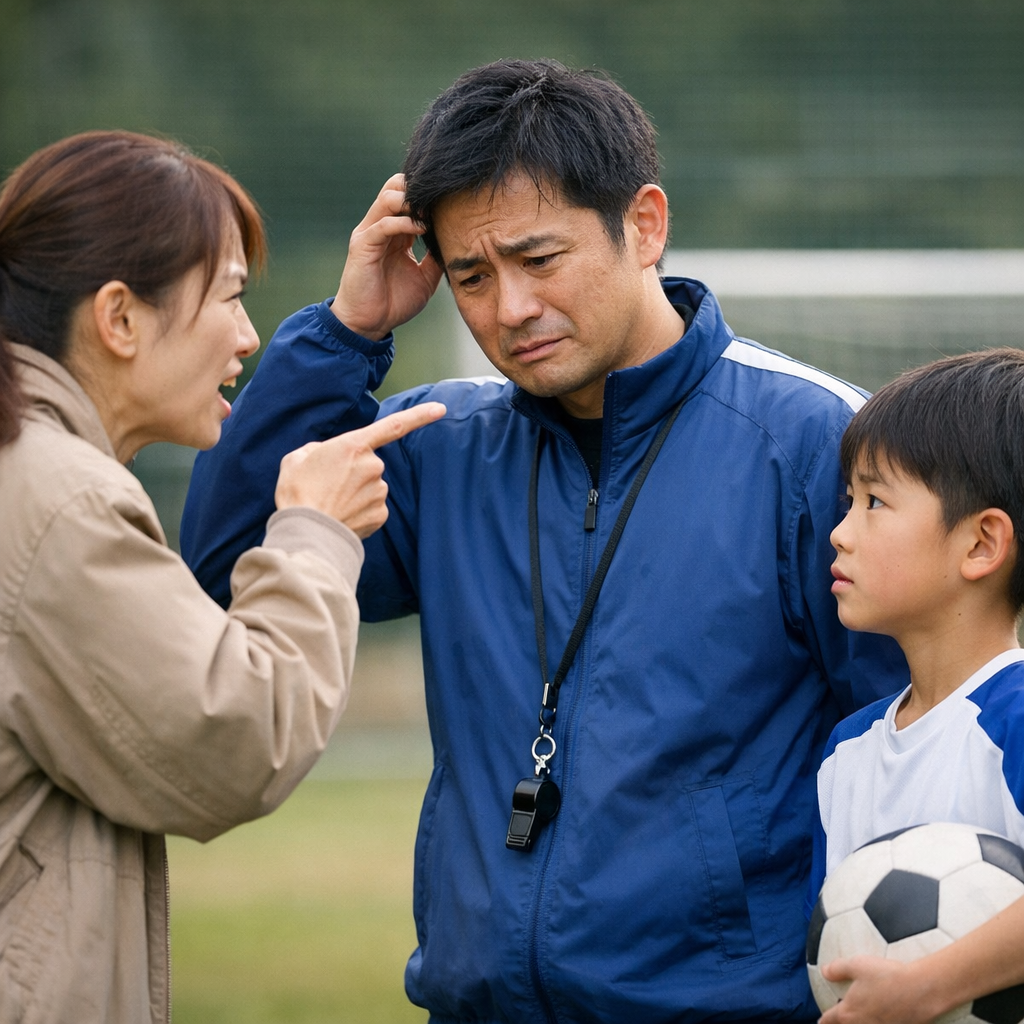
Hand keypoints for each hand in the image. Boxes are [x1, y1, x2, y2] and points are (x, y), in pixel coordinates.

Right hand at [274, 402, 445, 536]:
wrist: (306, 533)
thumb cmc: (298, 493)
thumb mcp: (296, 458)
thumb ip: (317, 450)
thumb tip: (324, 454)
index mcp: (354, 445)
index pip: (393, 426)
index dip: (419, 416)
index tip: (441, 409)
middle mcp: (373, 466)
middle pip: (370, 464)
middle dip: (354, 471)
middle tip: (329, 485)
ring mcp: (380, 491)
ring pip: (372, 487)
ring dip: (357, 492)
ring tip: (333, 502)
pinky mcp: (381, 514)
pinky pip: (373, 507)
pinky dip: (361, 510)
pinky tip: (343, 515)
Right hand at [331, 173, 443, 339]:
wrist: (369, 324)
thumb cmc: (394, 303)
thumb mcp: (425, 278)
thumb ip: (436, 258)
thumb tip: (456, 244)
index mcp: (396, 232)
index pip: (409, 198)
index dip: (429, 196)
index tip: (452, 201)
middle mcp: (381, 226)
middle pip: (396, 187)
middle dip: (418, 189)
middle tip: (441, 201)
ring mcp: (370, 233)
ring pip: (388, 198)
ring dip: (411, 201)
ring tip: (430, 212)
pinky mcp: (363, 244)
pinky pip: (384, 223)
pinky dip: (403, 222)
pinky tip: (421, 229)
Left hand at [818, 956, 945, 1023]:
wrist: (920, 990)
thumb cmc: (887, 976)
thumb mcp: (856, 965)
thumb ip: (837, 969)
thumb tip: (824, 972)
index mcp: (848, 1012)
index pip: (829, 1020)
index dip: (824, 1020)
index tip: (821, 1021)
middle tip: (840, 1021)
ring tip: (860, 1019)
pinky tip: (883, 1020)